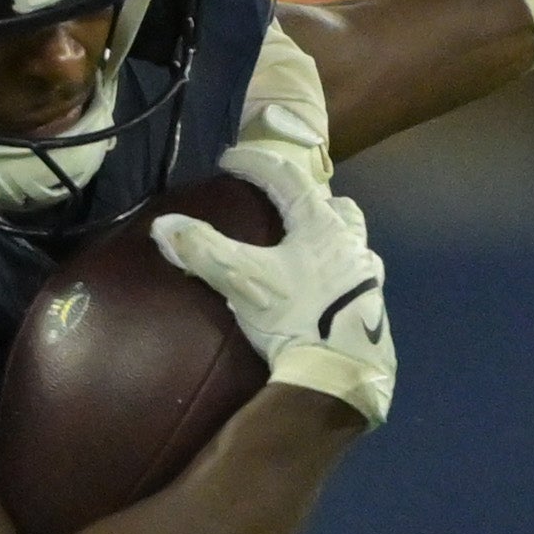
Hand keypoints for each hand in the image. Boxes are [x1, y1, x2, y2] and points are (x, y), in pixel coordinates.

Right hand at [152, 145, 395, 426]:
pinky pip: (351, 275)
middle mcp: (351, 243)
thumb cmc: (295, 317)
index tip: (229, 159)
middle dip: (305, 199)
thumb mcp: (242, 280)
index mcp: (322, 225)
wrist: (341, 374)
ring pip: (349, 239)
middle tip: (276, 208)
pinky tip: (315, 290)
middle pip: (333, 204)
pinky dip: (331, 271)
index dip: (256, 162)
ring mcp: (366, 276)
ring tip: (297, 250)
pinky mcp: (371, 307)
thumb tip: (163, 225)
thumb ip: (202, 249)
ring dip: (325, 235)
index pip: (288, 177)